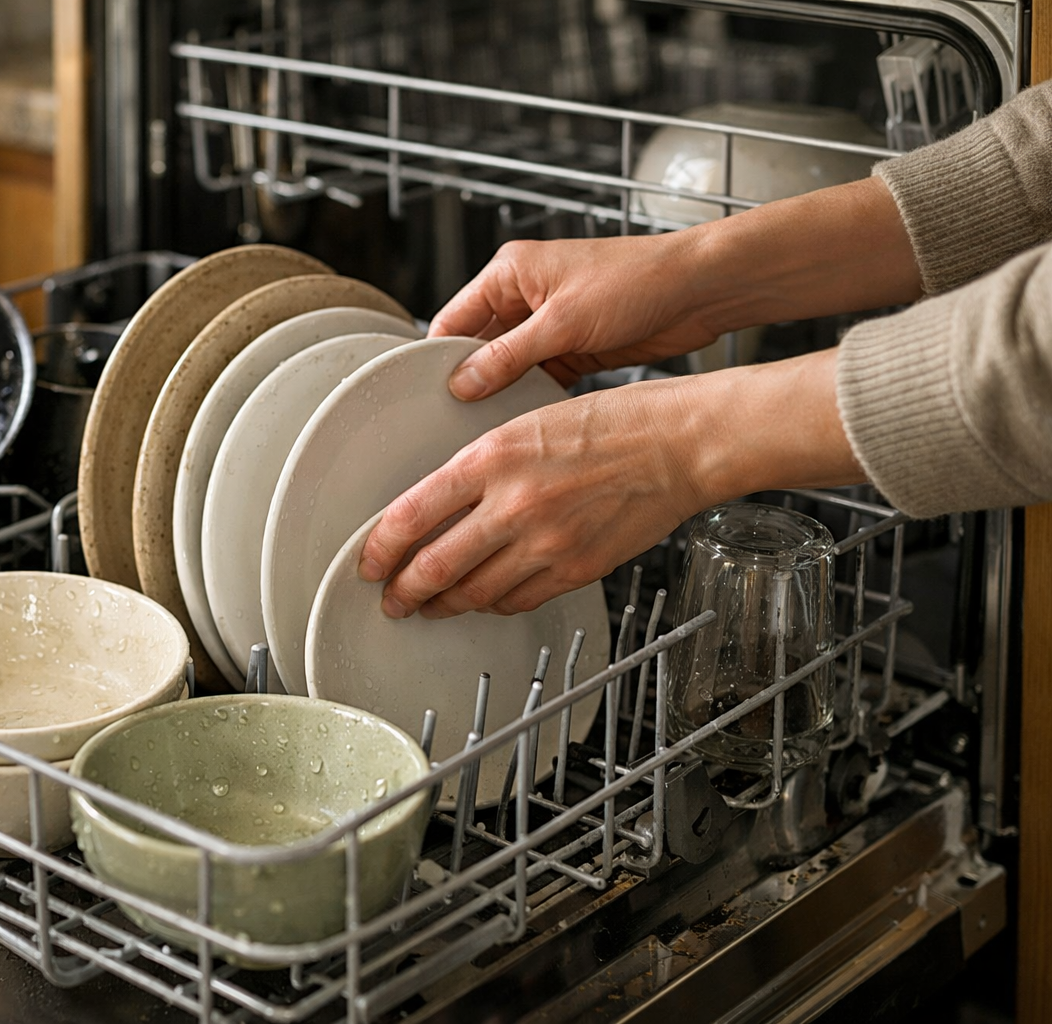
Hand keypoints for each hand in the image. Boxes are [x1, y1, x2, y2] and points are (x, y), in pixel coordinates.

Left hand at [358, 350, 864, 616]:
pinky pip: (517, 600)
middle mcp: (513, 503)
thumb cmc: (615, 421)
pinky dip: (492, 604)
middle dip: (403, 592)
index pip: (411, 514)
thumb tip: (441, 497)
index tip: (368, 562)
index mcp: (492, 456)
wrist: (683, 443)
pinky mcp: (576, 568)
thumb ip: (483, 461)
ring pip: (473, 592)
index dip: (380, 549)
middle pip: (434, 567)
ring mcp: (545, 541)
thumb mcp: (530, 417)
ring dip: (443, 604)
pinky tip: (484, 598)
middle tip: (390, 600)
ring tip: (430, 605)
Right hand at [431, 233, 721, 393]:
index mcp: (511, 272)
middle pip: (479, 345)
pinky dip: (533, 396)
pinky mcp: (575, 347)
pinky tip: (527, 417)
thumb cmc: (640, 277)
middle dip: (472, 378)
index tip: (431, 391)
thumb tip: (465, 381)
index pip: (455, 317)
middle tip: (459, 415)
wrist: (700, 290)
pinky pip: (539, 377)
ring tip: (491, 422)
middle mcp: (526, 295)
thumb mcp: (563, 320)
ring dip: (505, 391)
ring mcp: (551, 323)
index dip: (441, 355)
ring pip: (510, 366)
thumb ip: (509, 355)